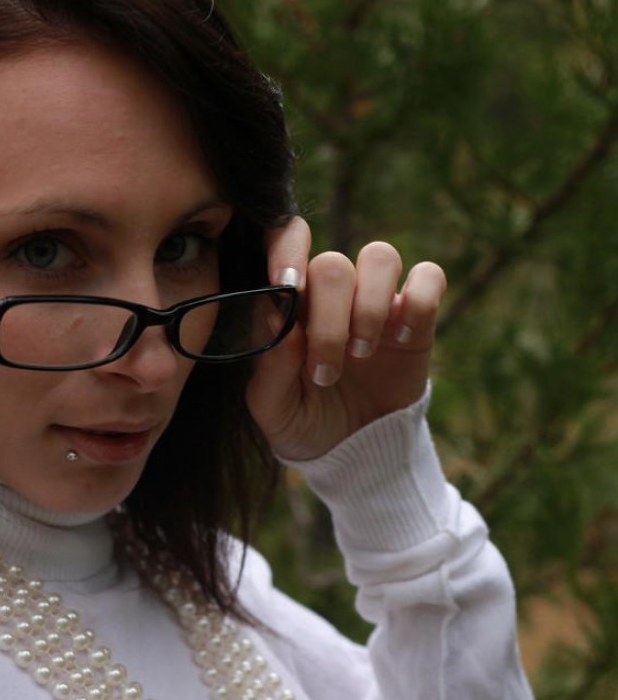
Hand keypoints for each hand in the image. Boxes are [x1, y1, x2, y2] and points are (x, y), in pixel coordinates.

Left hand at [245, 216, 446, 460]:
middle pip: (333, 265)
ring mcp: (376, 302)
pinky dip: (418, 302)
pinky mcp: (416, 318)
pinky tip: (402, 339)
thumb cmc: (305, 424)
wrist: (353, 455)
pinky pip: (428, 278)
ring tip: (361, 355)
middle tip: (325, 373)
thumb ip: (271, 369)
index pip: (287, 244)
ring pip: (380, 256)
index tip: (286, 288)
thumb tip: (277, 320)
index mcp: (292, 306)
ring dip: (369, 306)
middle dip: (329, 321)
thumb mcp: (275, 411)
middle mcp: (333, 295)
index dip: (288, 251)